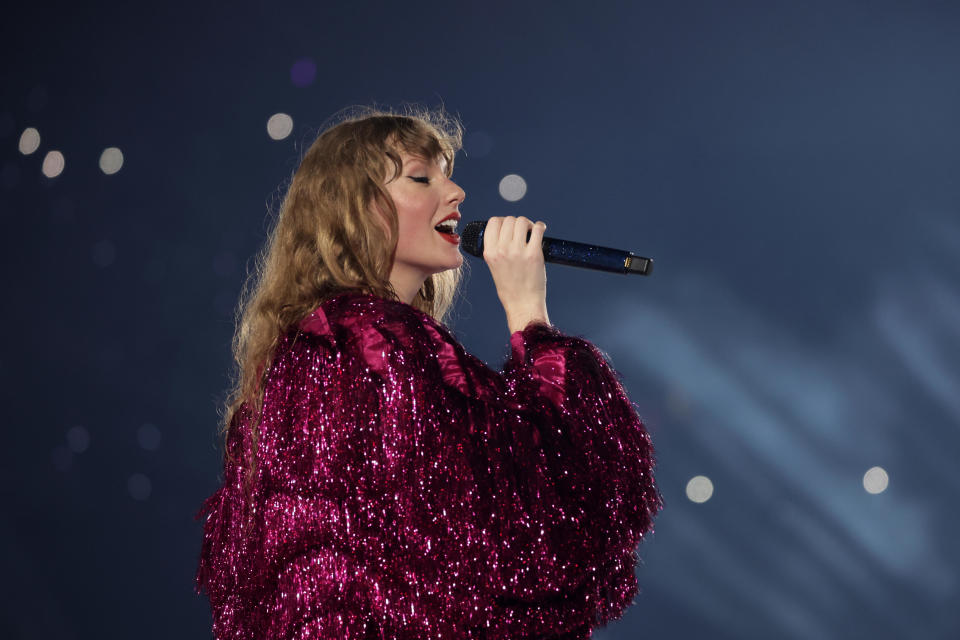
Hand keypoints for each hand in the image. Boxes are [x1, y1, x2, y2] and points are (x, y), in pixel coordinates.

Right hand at [482, 216, 550, 332]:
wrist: (522, 304)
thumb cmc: (510, 288)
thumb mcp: (494, 267)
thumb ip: (496, 249)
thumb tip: (506, 232)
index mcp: (490, 252)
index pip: (493, 222)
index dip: (502, 221)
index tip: (508, 226)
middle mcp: (502, 250)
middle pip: (508, 219)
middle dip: (516, 222)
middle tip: (523, 230)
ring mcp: (518, 251)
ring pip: (522, 222)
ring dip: (528, 223)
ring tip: (531, 231)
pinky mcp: (534, 254)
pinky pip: (537, 229)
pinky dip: (540, 226)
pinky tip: (540, 230)